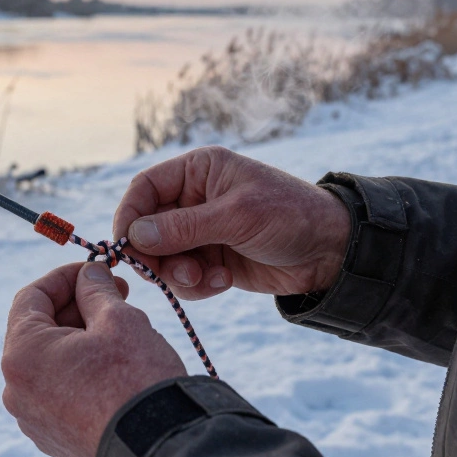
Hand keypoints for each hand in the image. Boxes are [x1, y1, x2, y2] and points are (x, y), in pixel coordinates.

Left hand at [1, 262, 186, 456]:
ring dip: (78, 338)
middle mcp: (15, 388)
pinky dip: (79, 372)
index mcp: (22, 354)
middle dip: (75, 307)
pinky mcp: (52, 438)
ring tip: (119, 329)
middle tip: (117, 293)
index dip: (65, 276)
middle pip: (38, 330)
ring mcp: (31, 418)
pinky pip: (58, 392)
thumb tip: (89, 274)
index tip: (96, 269)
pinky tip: (113, 366)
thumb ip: (96, 289)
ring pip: (49, 362)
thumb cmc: (135, 379)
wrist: (157, 451)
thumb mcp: (118, 318)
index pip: (31, 296)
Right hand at [113, 146, 350, 299]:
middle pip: (147, 228)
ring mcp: (201, 232)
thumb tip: (135, 237)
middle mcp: (194, 199)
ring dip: (179, 274)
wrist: (331, 252)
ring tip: (208, 278)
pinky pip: (184, 277)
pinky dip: (198, 285)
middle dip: (156, 255)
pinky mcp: (211, 260)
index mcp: (198, 171)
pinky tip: (224, 281)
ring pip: (163, 258)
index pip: (144, 189)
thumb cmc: (290, 216)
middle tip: (167, 273)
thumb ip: (184, 227)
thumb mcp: (237, 216)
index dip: (129, 216)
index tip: (125, 248)